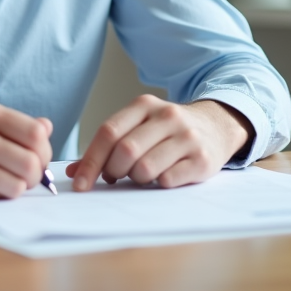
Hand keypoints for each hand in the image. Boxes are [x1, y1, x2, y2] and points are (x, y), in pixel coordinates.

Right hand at [0, 98, 52, 199]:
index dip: (45, 148)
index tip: (38, 155)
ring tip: (9, 181)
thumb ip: (13, 122)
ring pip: (18, 185)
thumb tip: (47, 128)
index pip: (35, 133)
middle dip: (37, 173)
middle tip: (28, 173)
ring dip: (19, 187)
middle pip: (31, 162)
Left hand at [65, 95, 253, 191]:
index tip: (80, 184)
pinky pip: (169, 180)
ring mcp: (187, 137)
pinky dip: (159, 184)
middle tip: (115, 177)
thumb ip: (107, 146)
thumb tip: (74, 172)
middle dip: (113, 171)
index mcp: (145, 105)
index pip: (109, 132)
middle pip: (125, 151)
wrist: (217, 125)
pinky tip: (163, 176)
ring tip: (142, 174)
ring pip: (145, 168)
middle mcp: (167, 116)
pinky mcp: (203, 159)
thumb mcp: (139, 127)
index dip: (90, 160)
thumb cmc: (167, 131)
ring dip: (136, 179)